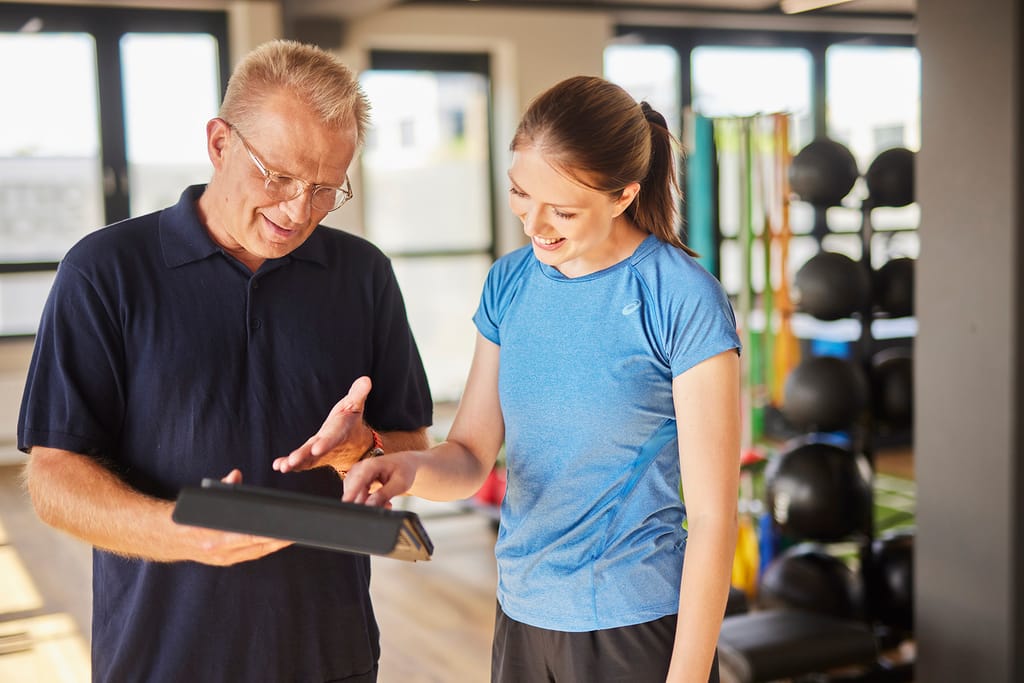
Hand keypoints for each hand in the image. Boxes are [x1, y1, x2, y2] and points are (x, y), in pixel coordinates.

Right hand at [174, 469, 291, 565]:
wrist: (167, 536)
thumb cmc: (188, 514)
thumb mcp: (203, 497)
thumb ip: (221, 486)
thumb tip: (236, 475)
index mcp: (212, 534)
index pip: (248, 534)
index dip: (268, 532)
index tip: (285, 526)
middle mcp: (217, 550)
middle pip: (256, 545)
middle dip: (278, 539)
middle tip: (298, 530)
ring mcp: (221, 558)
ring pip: (255, 552)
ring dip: (275, 544)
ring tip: (293, 535)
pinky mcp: (224, 561)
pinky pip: (249, 555)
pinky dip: (264, 548)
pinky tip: (277, 541)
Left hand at [272, 376, 375, 475]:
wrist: (354, 445)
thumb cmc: (351, 421)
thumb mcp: (356, 405)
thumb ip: (358, 394)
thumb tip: (366, 380)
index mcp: (340, 432)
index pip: (333, 438)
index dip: (326, 444)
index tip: (316, 449)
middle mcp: (329, 446)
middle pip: (316, 453)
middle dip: (304, 457)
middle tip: (293, 461)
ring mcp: (320, 454)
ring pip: (306, 460)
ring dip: (294, 464)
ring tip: (282, 466)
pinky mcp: (312, 458)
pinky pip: (301, 463)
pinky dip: (289, 465)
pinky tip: (278, 465)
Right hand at [341, 453, 417, 507]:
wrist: (406, 464)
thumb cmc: (404, 470)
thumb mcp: (400, 484)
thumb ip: (384, 494)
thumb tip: (370, 504)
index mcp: (372, 464)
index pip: (358, 479)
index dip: (351, 492)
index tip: (347, 502)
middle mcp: (362, 467)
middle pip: (353, 488)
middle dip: (364, 502)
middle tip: (384, 506)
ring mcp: (358, 474)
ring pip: (354, 494)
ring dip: (367, 502)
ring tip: (386, 503)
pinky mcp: (358, 480)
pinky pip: (357, 495)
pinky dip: (367, 501)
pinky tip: (381, 501)